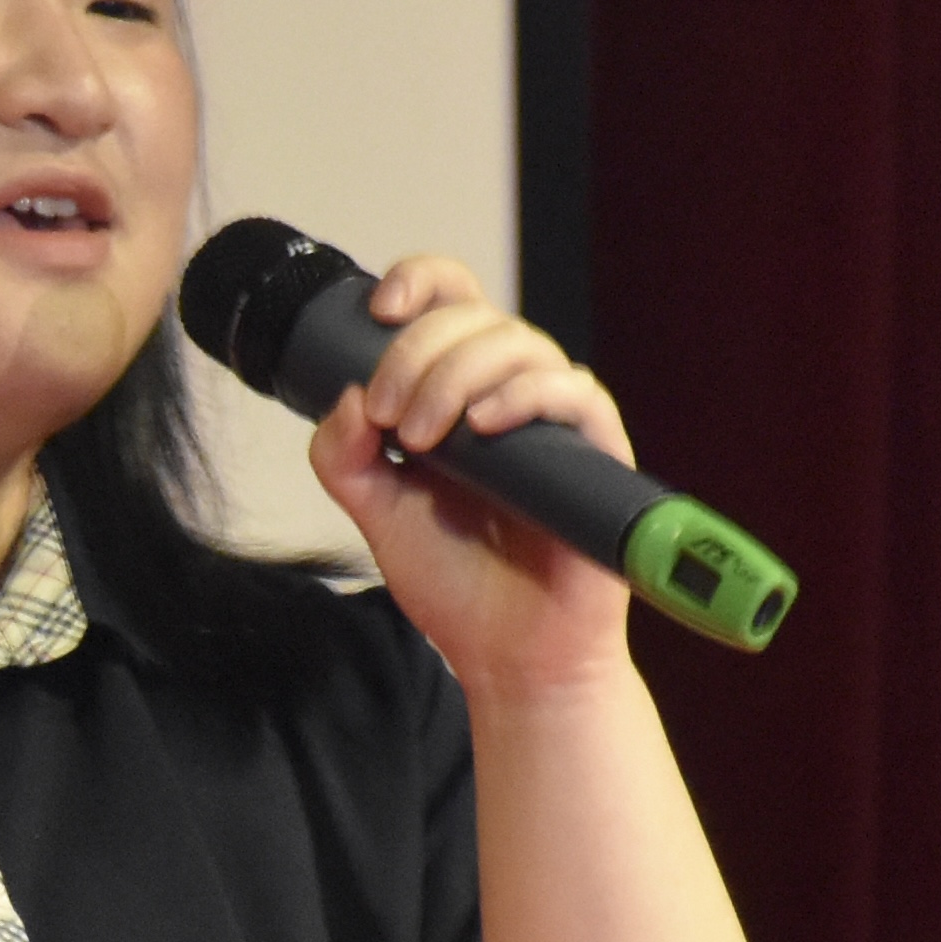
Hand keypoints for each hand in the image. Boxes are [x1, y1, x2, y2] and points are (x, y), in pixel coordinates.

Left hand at [307, 253, 637, 701]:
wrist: (507, 659)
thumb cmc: (457, 586)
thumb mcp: (375, 512)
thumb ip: (343, 456)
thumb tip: (345, 395)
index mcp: (462, 393)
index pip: (453, 301)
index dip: (420, 282)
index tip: (378, 310)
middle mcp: (511, 395)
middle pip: (477, 316)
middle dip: (418, 353)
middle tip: (389, 417)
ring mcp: (556, 422)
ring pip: (520, 343)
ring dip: (457, 374)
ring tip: (423, 438)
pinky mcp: (596, 454)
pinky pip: (573, 393)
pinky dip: (523, 396)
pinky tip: (483, 427)